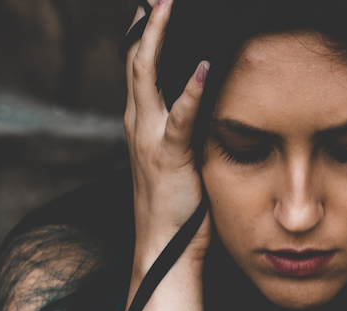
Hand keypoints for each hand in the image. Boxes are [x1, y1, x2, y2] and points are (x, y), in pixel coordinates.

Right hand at [124, 0, 211, 268]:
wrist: (163, 249)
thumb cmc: (178, 205)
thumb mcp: (180, 154)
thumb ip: (187, 124)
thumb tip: (210, 94)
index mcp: (140, 120)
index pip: (138, 63)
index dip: (146, 29)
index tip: (155, 1)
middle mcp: (138, 123)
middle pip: (136, 58)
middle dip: (148, 20)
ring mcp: (149, 139)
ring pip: (146, 76)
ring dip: (160, 38)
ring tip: (170, 5)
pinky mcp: (170, 158)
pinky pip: (178, 118)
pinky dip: (190, 90)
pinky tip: (204, 67)